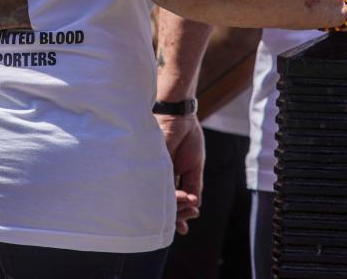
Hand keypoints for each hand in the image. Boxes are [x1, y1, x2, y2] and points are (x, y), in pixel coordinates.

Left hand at [156, 114, 203, 233]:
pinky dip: (172, 193)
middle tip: (191, 217)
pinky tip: (182, 200)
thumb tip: (194, 206)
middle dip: (179, 214)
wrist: (180, 116)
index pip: (172, 201)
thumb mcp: (194, 166)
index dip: (178, 215)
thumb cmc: (187, 137)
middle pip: (167, 202)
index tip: (184, 229)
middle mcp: (161, 177)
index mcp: (170, 177)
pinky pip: (162, 183)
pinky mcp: (152, 163)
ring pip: (163, 196)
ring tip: (191, 208)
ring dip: (177, 206)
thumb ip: (193, 185)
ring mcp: (156, 171)